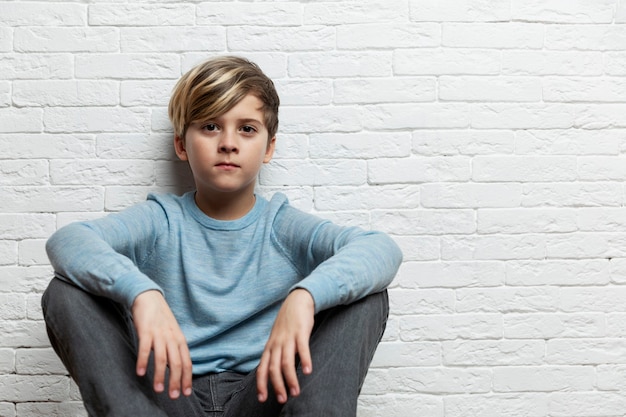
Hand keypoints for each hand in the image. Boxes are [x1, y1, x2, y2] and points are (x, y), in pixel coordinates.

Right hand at [131, 290, 192, 398]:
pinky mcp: (146, 330)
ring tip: (158, 389)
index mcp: (180, 340)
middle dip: (176, 381)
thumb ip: (174, 349)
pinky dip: (143, 361)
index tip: (187, 392)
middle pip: (177, 363)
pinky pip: (145, 349)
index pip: (187, 362)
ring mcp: (159, 334)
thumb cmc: (160, 318)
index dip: (187, 378)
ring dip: (160, 376)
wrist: (149, 298)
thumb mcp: (172, 333)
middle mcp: (172, 338)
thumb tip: (175, 369)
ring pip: (162, 359)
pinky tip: (140, 373)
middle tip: (174, 396)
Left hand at [256, 289, 314, 403]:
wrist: (297, 301)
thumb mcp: (277, 339)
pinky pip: (302, 348)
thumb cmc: (287, 323)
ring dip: (290, 378)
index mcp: (270, 347)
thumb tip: (275, 373)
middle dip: (277, 385)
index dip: (261, 384)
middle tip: (282, 399)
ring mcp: (288, 338)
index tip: (262, 399)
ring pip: (286, 361)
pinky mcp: (300, 332)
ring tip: (296, 392)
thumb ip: (276, 354)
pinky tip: (308, 371)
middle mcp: (276, 344)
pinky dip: (304, 360)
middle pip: (273, 368)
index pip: (261, 368)